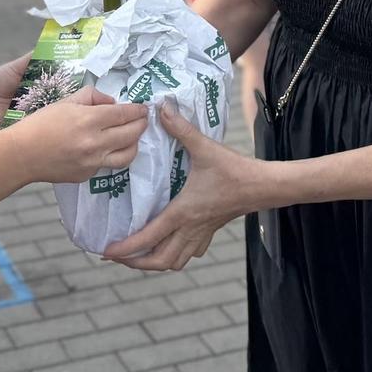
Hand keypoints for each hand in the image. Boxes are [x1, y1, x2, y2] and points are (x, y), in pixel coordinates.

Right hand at [11, 89, 148, 183]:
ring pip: (127, 155)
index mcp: (89, 120)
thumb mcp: (65, 101)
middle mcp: (95, 143)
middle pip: (130, 134)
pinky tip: (109, 148)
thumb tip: (111, 103)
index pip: (123, 114)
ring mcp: (92, 162)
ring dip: (135, 144)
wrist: (22, 154)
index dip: (137, 110)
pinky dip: (113, 155)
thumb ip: (92, 97)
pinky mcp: (87, 175)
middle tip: (144, 119)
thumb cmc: (40, 124)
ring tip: (133, 136)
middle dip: (141, 124)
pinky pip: (108, 164)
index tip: (144, 108)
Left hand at [103, 104, 256, 272]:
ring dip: (154, 262)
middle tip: (117, 255)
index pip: (149, 237)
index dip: (126, 248)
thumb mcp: (204, 147)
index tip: (107, 250)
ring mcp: (202, 233)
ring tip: (137, 255)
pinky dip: (175, 255)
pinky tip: (168, 244)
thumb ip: (181, 129)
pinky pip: (190, 253)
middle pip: (159, 261)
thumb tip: (162, 108)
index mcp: (182, 212)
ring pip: (175, 261)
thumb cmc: (234, 169)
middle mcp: (190, 228)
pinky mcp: (211, 231)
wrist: (263, 186)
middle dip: (135, 263)